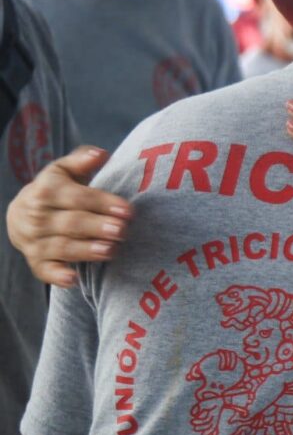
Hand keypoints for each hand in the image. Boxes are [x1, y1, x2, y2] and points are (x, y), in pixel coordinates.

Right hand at [6, 146, 131, 286]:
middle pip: (71, 223)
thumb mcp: (64, 170)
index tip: (128, 210)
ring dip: (86, 251)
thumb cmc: (56, 189)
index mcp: (47, 191)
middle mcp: (37, 217)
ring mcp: (34, 241)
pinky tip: (75, 279)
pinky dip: (58, 276)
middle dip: (98, 227)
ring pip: (61, 247)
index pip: (78, 197)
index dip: (103, 203)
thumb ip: (82, 161)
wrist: (22, 213)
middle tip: (122, 230)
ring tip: (111, 250)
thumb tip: (101, 154)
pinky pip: (44, 271)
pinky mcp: (35, 262)